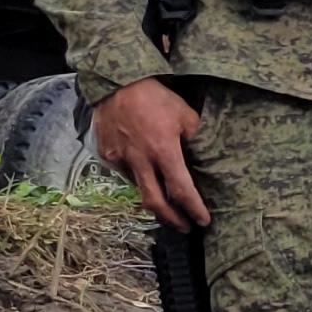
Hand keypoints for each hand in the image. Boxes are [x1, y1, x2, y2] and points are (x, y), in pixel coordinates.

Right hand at [95, 77, 205, 227]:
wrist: (117, 84)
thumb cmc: (156, 98)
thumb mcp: (186, 116)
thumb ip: (195, 140)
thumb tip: (204, 159)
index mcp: (163, 152)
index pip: (182, 190)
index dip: (194, 209)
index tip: (203, 221)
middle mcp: (139, 160)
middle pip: (155, 203)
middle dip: (171, 219)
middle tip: (183, 227)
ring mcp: (119, 159)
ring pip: (138, 189)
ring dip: (154, 199)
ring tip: (167, 203)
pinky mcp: (106, 155)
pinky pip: (125, 174)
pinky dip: (138, 179)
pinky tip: (147, 175)